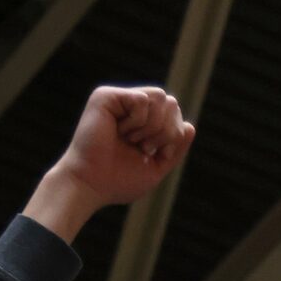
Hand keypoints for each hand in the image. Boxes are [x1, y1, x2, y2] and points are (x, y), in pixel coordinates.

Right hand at [25, 86, 196, 239]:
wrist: (90, 184)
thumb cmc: (117, 180)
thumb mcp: (156, 167)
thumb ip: (175, 149)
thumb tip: (190, 126)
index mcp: (143, 123)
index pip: (174, 113)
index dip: (174, 134)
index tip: (153, 153)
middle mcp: (131, 108)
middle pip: (171, 103)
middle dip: (165, 131)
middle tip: (142, 147)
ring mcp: (119, 100)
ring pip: (161, 97)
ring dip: (151, 126)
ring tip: (131, 140)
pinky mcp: (106, 96)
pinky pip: (142, 99)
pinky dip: (137, 121)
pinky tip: (120, 132)